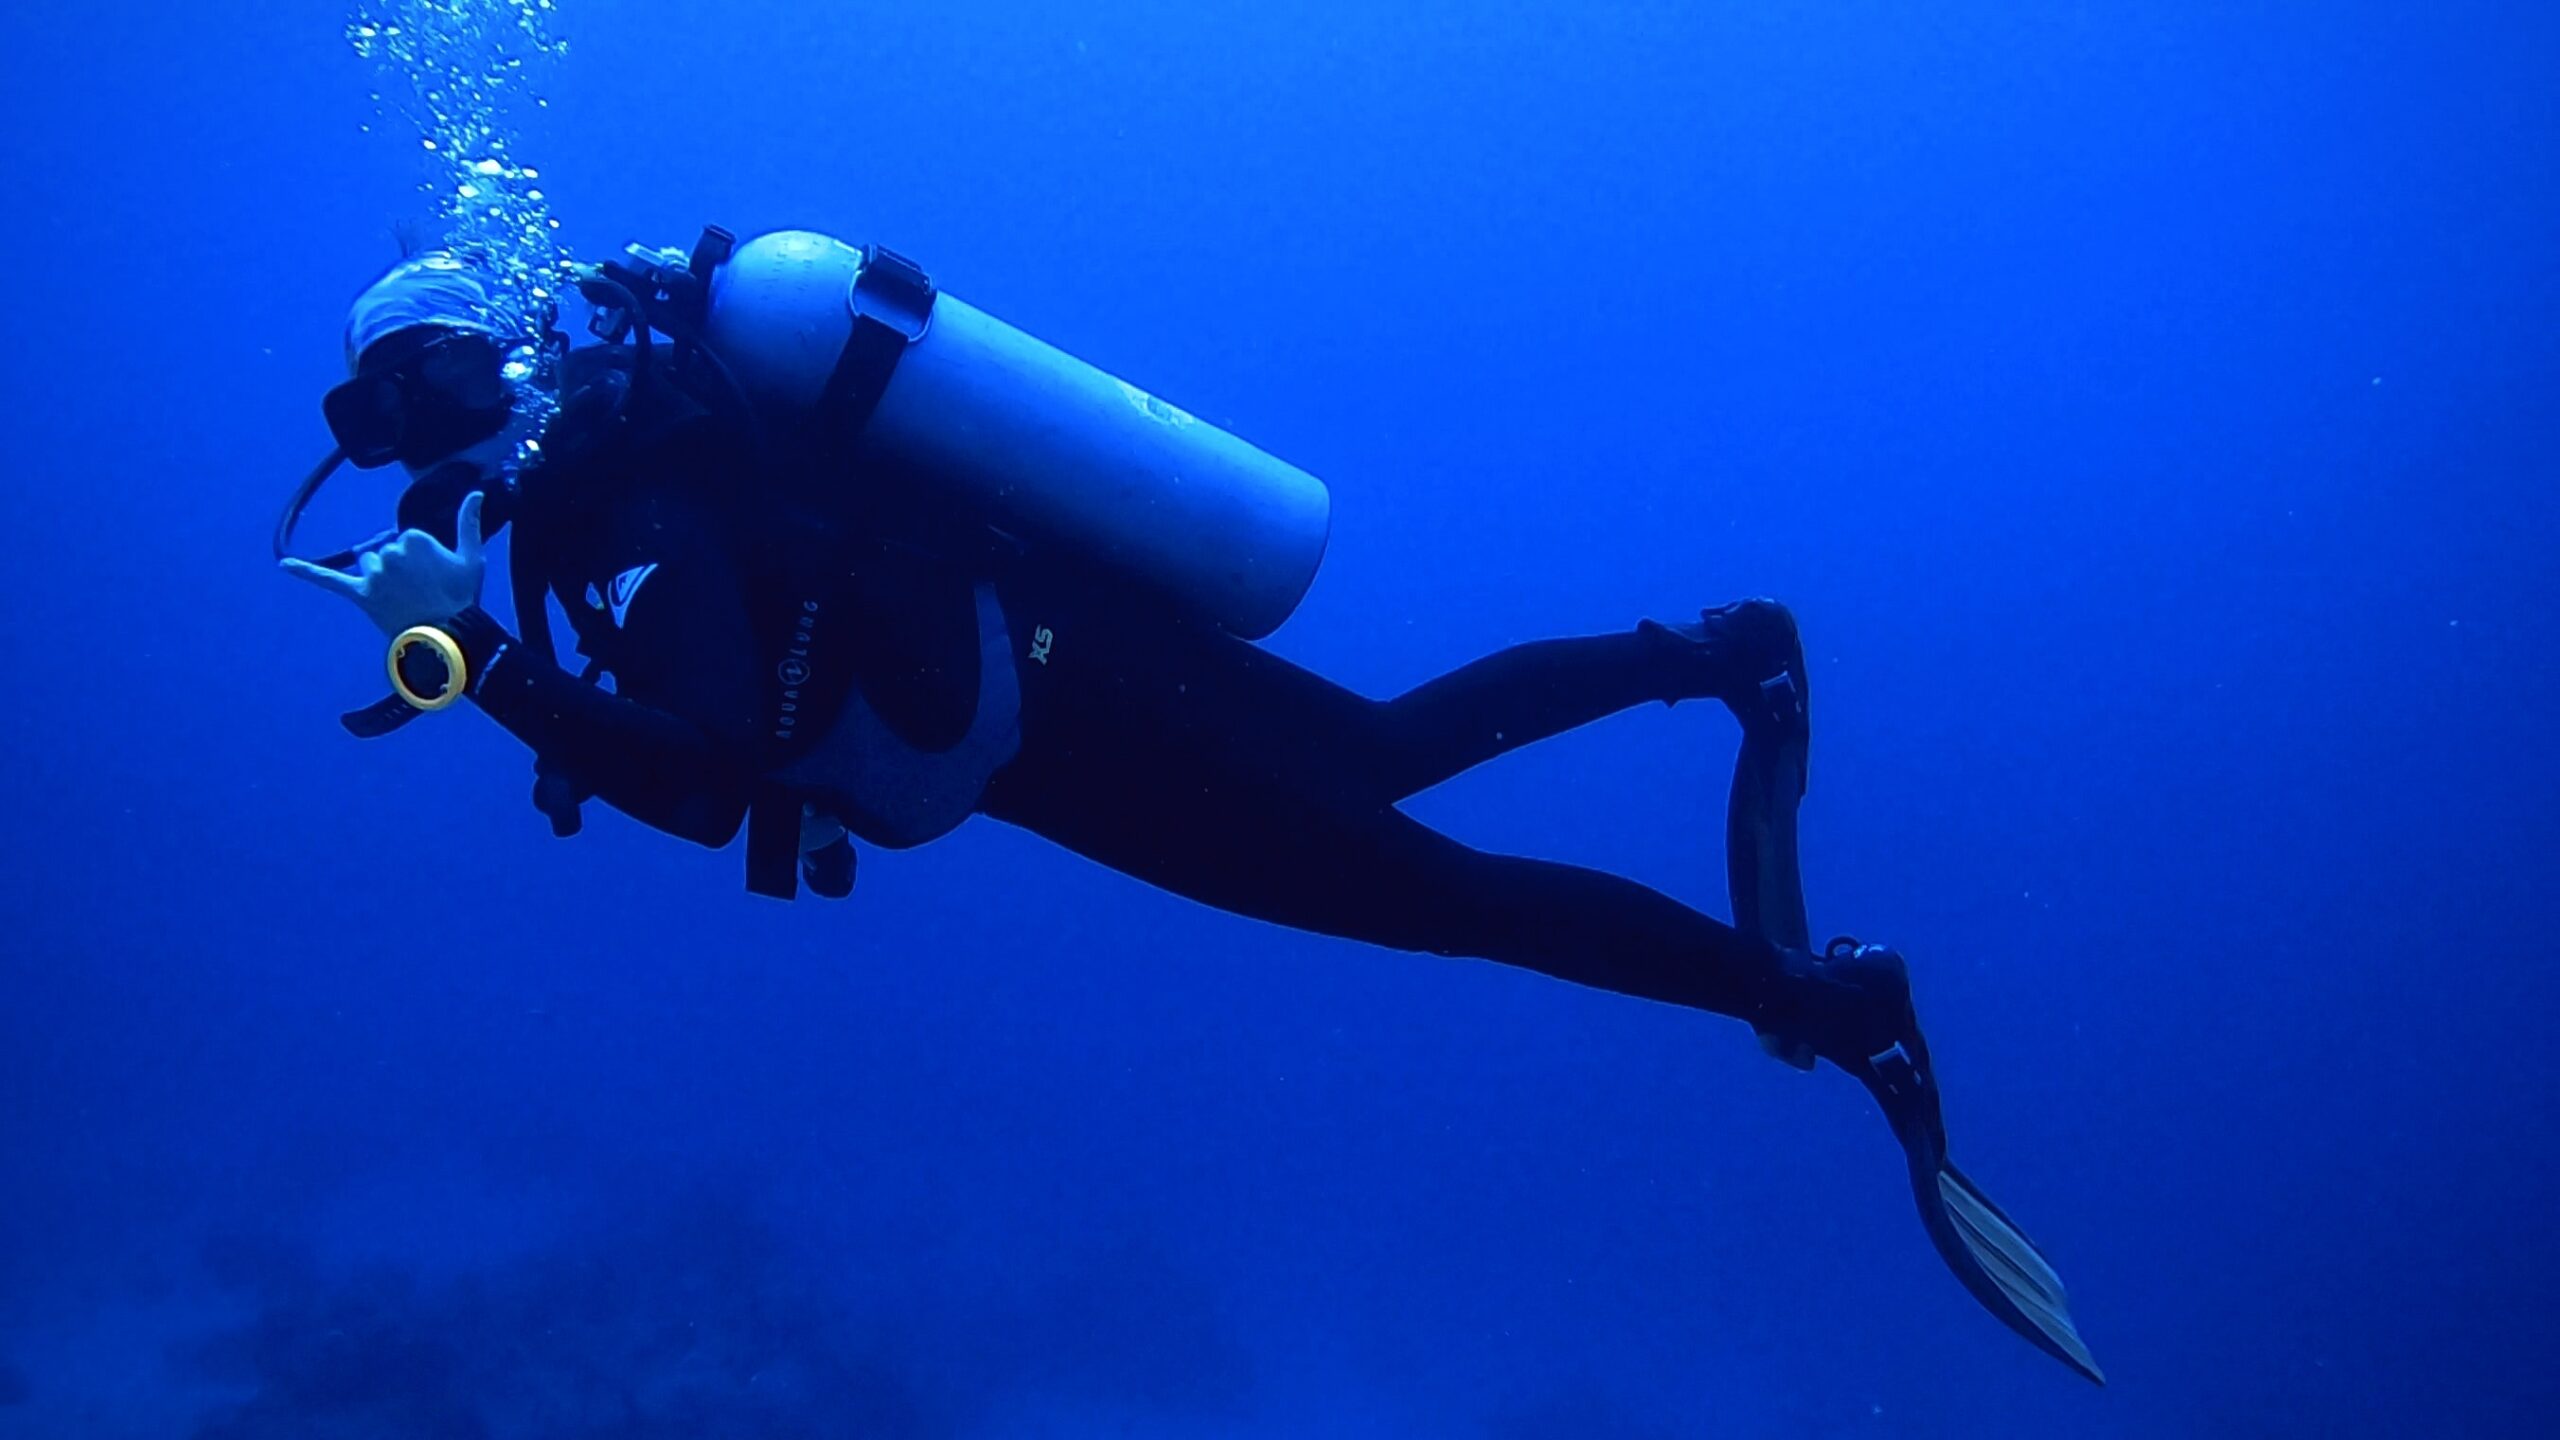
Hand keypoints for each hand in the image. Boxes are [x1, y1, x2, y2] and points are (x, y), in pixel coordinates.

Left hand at [281, 491, 487, 636]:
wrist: (446, 636)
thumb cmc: (462, 596)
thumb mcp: (472, 558)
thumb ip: (470, 522)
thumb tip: (477, 493)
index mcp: (413, 539)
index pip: (408, 539)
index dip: (423, 559)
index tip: (435, 576)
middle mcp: (389, 553)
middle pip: (386, 551)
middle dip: (401, 567)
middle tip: (420, 591)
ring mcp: (373, 575)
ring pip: (368, 564)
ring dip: (380, 575)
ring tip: (400, 596)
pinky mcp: (360, 594)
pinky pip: (329, 579)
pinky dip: (305, 572)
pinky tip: (284, 565)